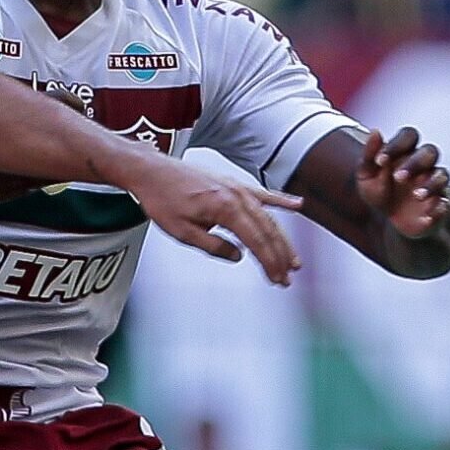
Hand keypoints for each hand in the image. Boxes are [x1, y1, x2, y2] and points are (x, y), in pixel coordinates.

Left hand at [125, 151, 303, 283]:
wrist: (152, 171)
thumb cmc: (162, 198)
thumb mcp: (182, 232)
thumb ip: (212, 246)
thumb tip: (237, 256)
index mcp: (225, 208)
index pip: (256, 241)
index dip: (269, 262)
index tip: (278, 278)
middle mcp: (237, 195)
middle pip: (268, 230)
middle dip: (280, 256)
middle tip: (287, 277)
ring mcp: (237, 188)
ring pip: (269, 217)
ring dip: (283, 239)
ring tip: (293, 259)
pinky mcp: (233, 184)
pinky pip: (263, 194)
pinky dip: (281, 200)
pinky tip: (297, 206)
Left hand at [358, 126, 449, 239]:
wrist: (393, 223)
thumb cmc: (381, 191)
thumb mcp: (367, 176)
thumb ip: (369, 155)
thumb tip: (375, 132)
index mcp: (405, 153)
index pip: (409, 136)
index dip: (396, 145)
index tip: (380, 161)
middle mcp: (423, 165)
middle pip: (429, 152)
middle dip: (415, 163)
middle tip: (398, 178)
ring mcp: (434, 185)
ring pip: (442, 175)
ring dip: (431, 184)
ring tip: (416, 196)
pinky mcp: (440, 206)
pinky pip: (446, 204)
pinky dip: (438, 208)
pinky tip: (426, 215)